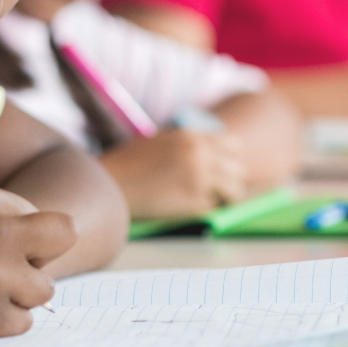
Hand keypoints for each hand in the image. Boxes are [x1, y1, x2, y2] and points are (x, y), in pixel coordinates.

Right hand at [100, 128, 247, 218]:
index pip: (232, 145)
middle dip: (228, 180)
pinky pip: (214, 208)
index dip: (226, 159)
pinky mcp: (195, 202)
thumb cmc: (129, 164)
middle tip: (213, 190)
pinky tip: (183, 206)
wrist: (108, 182)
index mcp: (192, 136)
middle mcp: (201, 154)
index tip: (218, 169)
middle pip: (238, 169)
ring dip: (223, 198)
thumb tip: (214, 158)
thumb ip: (188, 145)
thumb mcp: (161, 142)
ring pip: (235, 191)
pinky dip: (204, 210)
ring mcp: (200, 178)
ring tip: (203, 201)